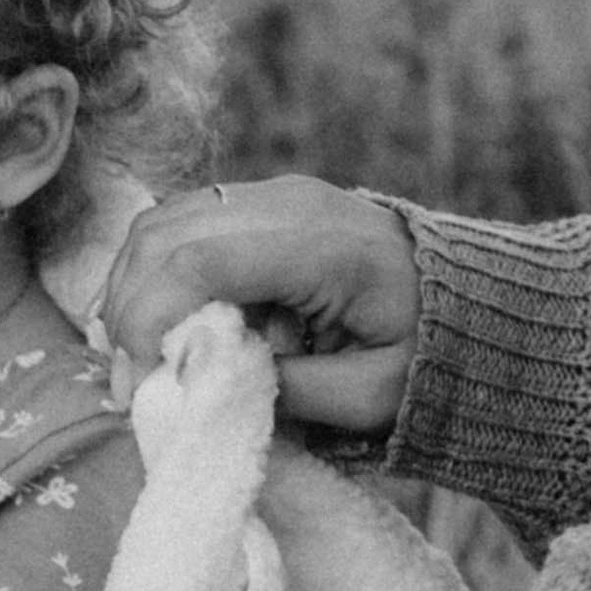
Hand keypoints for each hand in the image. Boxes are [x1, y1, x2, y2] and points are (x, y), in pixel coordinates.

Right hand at [102, 177, 419, 434]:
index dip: (149, 317)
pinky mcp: (257, 204)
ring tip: (133, 357)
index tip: (140, 380)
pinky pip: (179, 224)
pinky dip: (149, 273)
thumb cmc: (424, 354)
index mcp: (321, 246)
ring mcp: (270, 194)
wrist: (464, 301)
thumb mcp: (369, 396)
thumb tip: (203, 387)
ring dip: (130, 289)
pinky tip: (151, 325)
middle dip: (128, 309)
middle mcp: (287, 203)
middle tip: (126, 380)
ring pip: (161, 223)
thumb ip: (286, 393)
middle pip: (167, 235)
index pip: (201, 259)